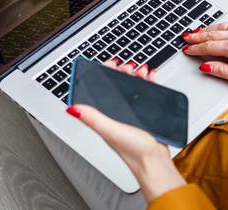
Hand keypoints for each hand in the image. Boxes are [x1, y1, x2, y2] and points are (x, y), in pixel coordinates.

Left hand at [67, 60, 185, 202]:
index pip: (100, 89)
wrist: (155, 163)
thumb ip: (92, 118)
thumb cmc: (133, 152)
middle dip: (123, 72)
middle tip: (129, 67)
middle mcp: (116, 114)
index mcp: (105, 116)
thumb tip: (72, 108)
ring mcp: (132, 114)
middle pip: (118, 86)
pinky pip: (147, 95)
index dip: (104, 74)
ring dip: (136, 77)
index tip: (112, 64)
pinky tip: (152, 79)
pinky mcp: (146, 116)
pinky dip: (149, 84)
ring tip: (142, 71)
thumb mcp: (110, 131)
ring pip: (133, 89)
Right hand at [181, 23, 227, 87]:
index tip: (186, 50)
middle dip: (197, 36)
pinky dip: (219, 25)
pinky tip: (215, 28)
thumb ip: (222, 70)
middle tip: (185, 38)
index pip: (209, 46)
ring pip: (221, 27)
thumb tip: (206, 66)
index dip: (195, 49)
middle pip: (212, 34)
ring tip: (196, 32)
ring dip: (206, 29)